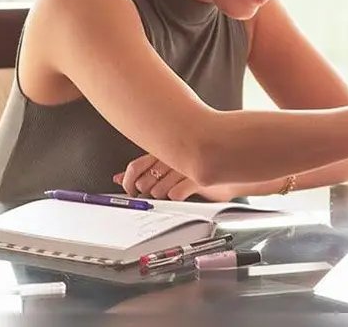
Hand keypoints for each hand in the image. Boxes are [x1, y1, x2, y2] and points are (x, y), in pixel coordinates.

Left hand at [113, 154, 236, 201]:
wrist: (229, 168)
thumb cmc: (196, 167)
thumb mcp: (167, 165)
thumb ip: (143, 170)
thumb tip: (118, 178)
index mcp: (162, 150)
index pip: (135, 166)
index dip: (128, 182)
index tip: (130, 190)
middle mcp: (171, 156)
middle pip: (144, 182)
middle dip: (146, 192)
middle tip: (156, 192)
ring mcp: (184, 167)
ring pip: (158, 191)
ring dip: (163, 197)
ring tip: (173, 192)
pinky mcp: (197, 178)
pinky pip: (175, 194)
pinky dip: (176, 198)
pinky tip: (183, 194)